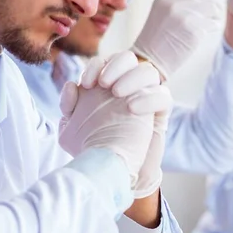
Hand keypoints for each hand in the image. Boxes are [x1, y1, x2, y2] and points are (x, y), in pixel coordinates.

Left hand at [59, 51, 169, 186]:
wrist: (112, 174)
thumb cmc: (92, 150)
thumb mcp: (70, 131)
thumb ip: (68, 106)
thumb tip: (72, 85)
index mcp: (104, 87)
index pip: (105, 61)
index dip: (96, 65)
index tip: (86, 84)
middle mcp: (126, 89)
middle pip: (129, 58)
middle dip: (116, 65)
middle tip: (104, 84)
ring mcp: (145, 99)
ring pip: (150, 72)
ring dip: (134, 77)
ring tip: (119, 94)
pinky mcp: (159, 115)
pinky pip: (163, 96)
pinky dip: (150, 98)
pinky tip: (133, 108)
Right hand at [131, 0, 224, 80]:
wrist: (149, 60)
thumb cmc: (157, 42)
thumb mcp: (163, 14)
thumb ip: (180, 4)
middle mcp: (175, 3)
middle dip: (217, 2)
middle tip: (217, 12)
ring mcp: (185, 17)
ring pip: (213, 8)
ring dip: (216, 16)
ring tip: (211, 23)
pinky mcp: (194, 31)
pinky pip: (212, 25)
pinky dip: (213, 28)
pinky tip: (205, 33)